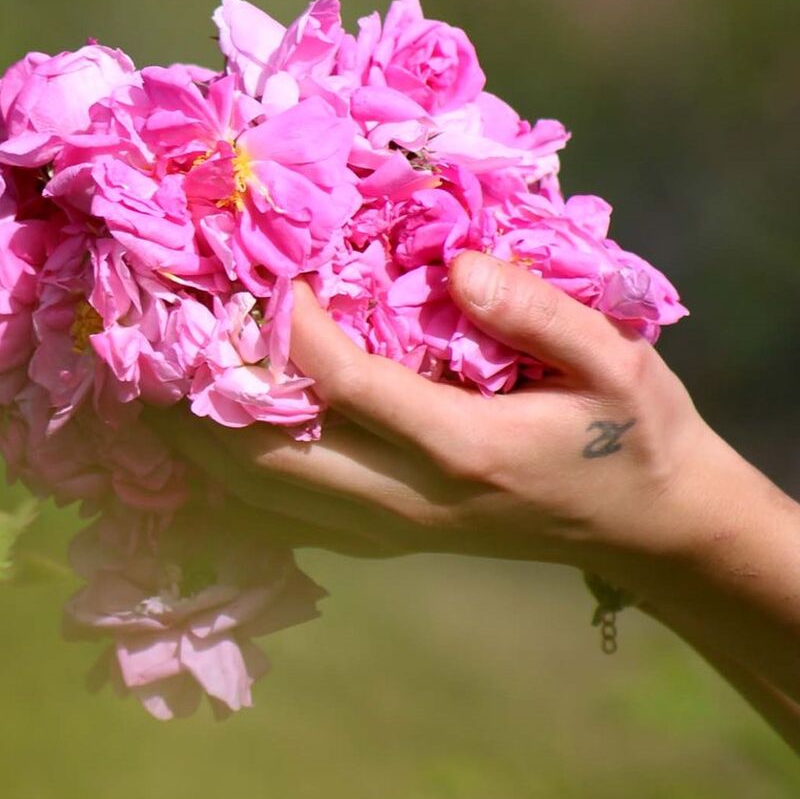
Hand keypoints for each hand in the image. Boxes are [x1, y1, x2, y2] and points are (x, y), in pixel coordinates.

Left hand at [147, 252, 752, 575]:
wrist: (652, 529)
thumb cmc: (635, 432)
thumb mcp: (619, 359)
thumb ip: (538, 311)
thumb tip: (456, 264)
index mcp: (461, 448)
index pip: (338, 384)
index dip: (283, 324)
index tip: (252, 261)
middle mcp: (406, 501)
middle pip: (266, 455)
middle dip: (199, 390)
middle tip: (154, 317)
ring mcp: (387, 529)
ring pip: (257, 492)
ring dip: (194, 432)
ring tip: (146, 365)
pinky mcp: (379, 537)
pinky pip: (277, 509)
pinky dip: (223, 467)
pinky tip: (193, 422)